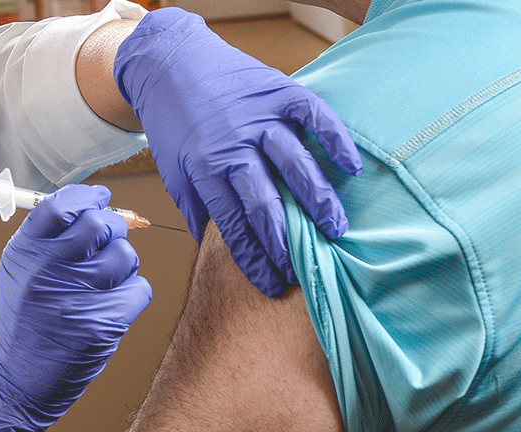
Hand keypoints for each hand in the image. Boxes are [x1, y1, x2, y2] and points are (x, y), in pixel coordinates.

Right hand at [0, 184, 151, 431]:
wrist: (15, 379)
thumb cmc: (24, 321)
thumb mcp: (20, 272)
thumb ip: (51, 239)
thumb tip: (97, 206)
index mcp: (24, 253)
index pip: (61, 205)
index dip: (87, 196)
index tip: (100, 197)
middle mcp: (47, 270)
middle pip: (99, 224)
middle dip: (112, 228)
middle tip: (108, 242)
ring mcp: (76, 297)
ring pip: (125, 256)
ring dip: (124, 264)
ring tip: (106, 281)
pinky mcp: (102, 324)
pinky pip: (139, 289)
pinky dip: (132, 295)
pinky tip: (112, 306)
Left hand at [114, 7, 362, 296]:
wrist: (170, 59)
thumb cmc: (172, 120)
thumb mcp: (173, 168)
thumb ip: (196, 207)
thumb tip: (212, 248)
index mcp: (204, 166)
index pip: (234, 223)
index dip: (254, 257)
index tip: (272, 283)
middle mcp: (233, 142)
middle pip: (266, 200)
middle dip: (286, 240)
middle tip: (304, 267)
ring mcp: (259, 115)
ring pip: (295, 162)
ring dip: (317, 199)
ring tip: (335, 228)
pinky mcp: (279, 89)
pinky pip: (314, 116)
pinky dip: (335, 140)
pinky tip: (350, 167)